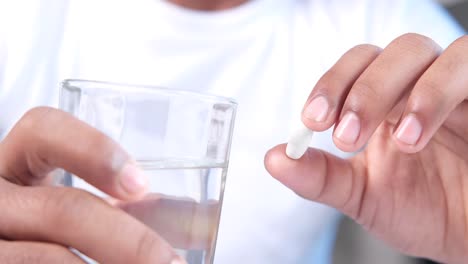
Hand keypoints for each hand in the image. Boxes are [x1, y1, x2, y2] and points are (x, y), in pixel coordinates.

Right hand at [0, 107, 184, 263]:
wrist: (7, 250)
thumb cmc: (45, 228)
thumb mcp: (63, 205)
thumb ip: (115, 204)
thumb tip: (195, 225)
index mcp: (16, 166)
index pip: (43, 129)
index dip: (93, 149)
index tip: (139, 184)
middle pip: (63, 210)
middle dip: (129, 241)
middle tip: (170, 263)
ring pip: (49, 258)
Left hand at [265, 34, 467, 262]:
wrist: (466, 237)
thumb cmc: (421, 209)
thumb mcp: (361, 195)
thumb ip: (320, 176)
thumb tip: (274, 158)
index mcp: (387, 103)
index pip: (356, 68)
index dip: (333, 84)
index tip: (313, 121)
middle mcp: (421, 87)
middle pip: (394, 52)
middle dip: (365, 90)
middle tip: (345, 135)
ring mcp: (458, 90)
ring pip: (435, 54)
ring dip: (412, 93)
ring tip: (401, 142)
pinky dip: (446, 90)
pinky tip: (421, 132)